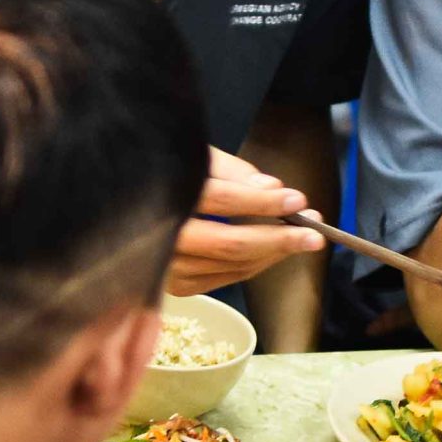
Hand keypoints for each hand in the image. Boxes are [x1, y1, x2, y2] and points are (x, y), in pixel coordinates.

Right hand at [164, 147, 326, 294]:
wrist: (127, 203)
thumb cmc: (166, 174)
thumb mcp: (193, 156)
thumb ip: (232, 170)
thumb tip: (272, 188)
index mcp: (162, 196)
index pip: (220, 200)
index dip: (262, 201)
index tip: (297, 199)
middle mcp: (159, 238)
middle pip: (230, 244)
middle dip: (279, 239)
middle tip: (314, 232)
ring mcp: (166, 268)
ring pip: (233, 265)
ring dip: (275, 253)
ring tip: (303, 238)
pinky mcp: (175, 285)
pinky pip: (227, 278)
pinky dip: (256, 265)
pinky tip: (276, 250)